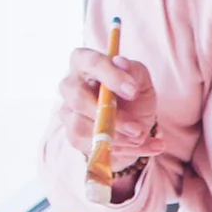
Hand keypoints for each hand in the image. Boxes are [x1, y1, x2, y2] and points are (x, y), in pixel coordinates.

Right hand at [56, 46, 159, 200]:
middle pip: (78, 99)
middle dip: (112, 117)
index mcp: (85, 63)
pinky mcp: (72, 135)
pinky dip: (123, 150)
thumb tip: (120, 62)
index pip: (90, 62)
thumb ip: (134, 71)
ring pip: (83, 127)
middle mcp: (70, 85)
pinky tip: (143, 146)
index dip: (111, 77)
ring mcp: (68, 111)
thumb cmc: (133, 96)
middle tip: (137, 129)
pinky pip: (92, 145)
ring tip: (142, 138)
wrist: (134, 127)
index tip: (133, 91)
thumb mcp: (142, 82)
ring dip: (118, 138)